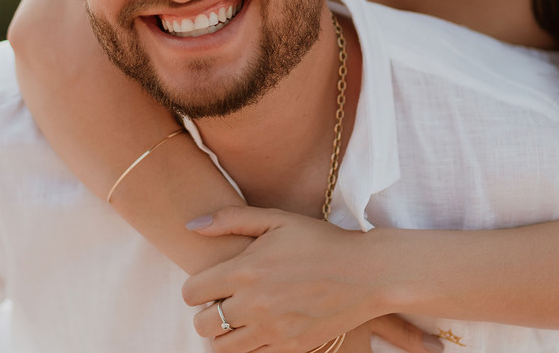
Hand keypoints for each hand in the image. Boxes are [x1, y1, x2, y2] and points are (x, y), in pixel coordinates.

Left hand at [182, 206, 441, 352]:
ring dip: (224, 333)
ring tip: (240, 317)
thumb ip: (230, 219)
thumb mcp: (278, 219)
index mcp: (246, 271)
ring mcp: (272, 331)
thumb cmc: (320, 240)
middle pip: (201, 325)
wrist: (367, 273)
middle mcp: (254, 304)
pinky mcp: (290, 347)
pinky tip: (263, 326)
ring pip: (221, 348)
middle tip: (224, 301)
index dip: (196, 288)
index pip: (192, 293)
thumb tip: (191, 224)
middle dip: (206, 313)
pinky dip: (250, 345)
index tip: (210, 282)